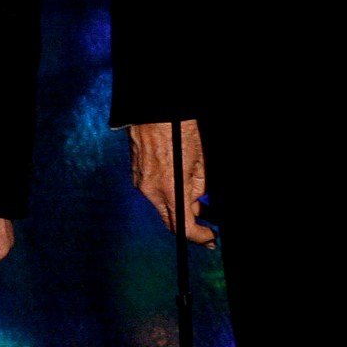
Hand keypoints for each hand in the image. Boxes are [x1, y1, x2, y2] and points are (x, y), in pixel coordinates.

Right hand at [128, 120, 214, 247]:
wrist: (151, 108)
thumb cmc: (179, 126)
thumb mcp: (200, 157)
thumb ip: (200, 186)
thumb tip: (198, 201)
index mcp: (170, 188)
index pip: (184, 227)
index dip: (200, 237)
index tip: (210, 238)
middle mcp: (151, 190)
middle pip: (170, 221)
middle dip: (189, 226)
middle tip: (207, 228)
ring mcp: (140, 182)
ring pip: (162, 206)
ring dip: (178, 206)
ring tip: (195, 196)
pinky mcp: (136, 174)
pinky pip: (153, 192)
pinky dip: (167, 193)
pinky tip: (178, 182)